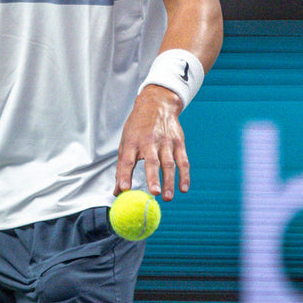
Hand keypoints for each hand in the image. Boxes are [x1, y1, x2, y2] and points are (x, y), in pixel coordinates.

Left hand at [114, 85, 188, 200]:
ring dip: (169, 181)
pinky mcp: (178, 142)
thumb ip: (122, 168)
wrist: (157, 104)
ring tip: (167, 197)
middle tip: (153, 192)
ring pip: (169, 163)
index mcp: (133, 142)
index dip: (125, 175)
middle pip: (152, 161)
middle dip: (153, 177)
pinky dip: (184, 175)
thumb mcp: (126, 143)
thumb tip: (117, 192)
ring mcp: (166, 142)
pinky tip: (183, 189)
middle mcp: (149, 142)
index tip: (123, 189)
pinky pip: (183, 161)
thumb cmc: (138, 128)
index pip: (127, 160)